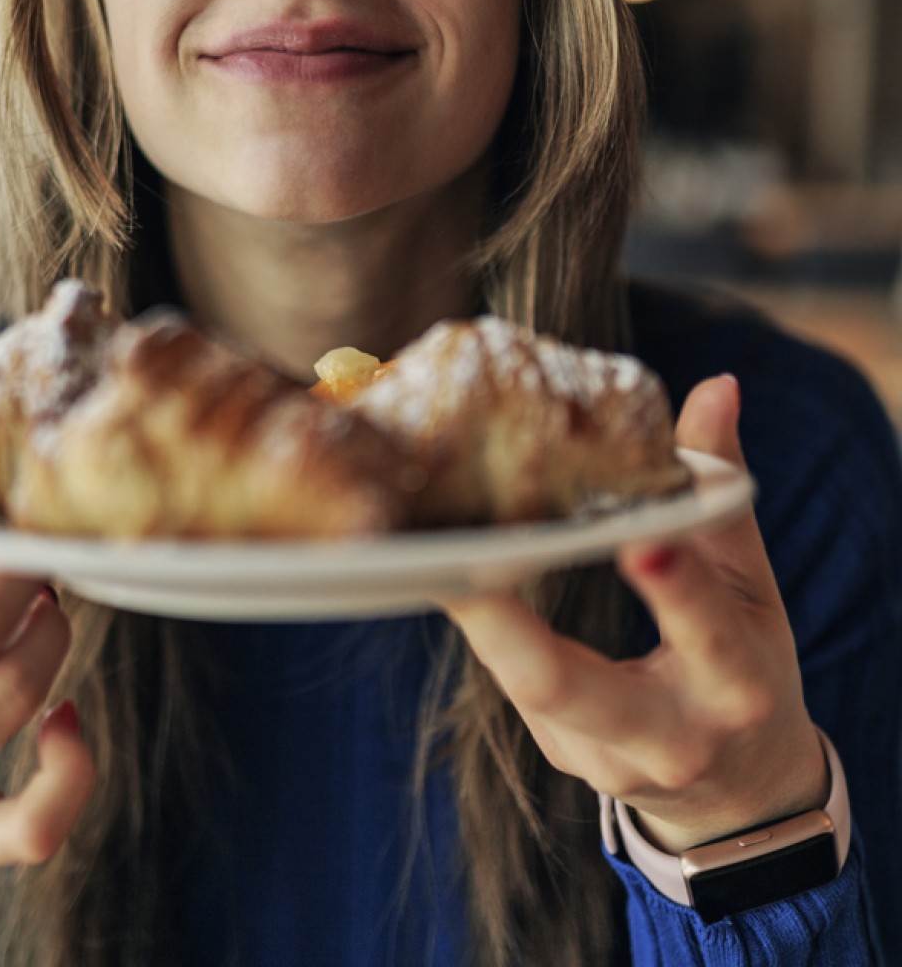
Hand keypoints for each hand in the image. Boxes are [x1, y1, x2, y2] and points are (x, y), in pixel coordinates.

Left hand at [441, 375, 826, 853]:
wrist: (741, 787)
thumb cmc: (746, 664)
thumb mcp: (751, 588)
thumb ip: (723, 494)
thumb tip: (717, 387)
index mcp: (737, 685)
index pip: (709, 634)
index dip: (677, 588)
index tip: (642, 536)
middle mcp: (670, 738)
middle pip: (574, 689)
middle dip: (511, 631)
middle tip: (455, 563)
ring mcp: (604, 760)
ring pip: (525, 689)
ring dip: (476, 618)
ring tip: (423, 548)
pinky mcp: (561, 755)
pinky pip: (514, 686)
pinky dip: (485, 626)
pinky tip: (447, 570)